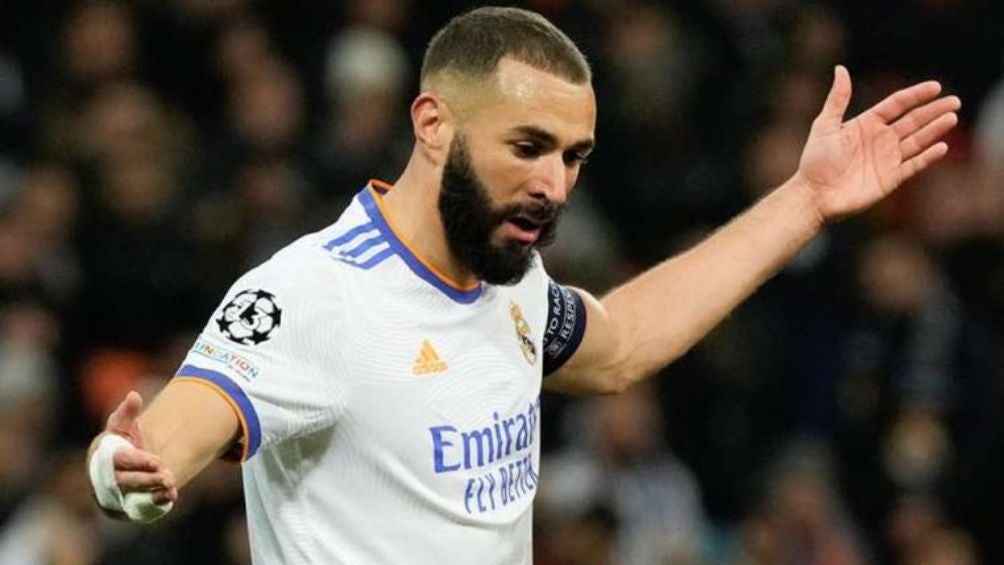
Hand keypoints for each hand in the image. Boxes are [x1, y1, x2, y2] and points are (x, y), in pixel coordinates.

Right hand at [103, 391, 177, 504]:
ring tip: (171, 484)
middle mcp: (105, 480)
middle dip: (146, 479)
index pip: (116, 461)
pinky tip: (171, 496)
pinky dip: (157, 503)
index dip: (136, 461)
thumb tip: (134, 396)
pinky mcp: (128, 508)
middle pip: (125, 482)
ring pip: (134, 496)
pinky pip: (141, 509)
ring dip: (153, 491)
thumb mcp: (123, 426)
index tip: (155, 460)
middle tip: (167, 475)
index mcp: (101, 458)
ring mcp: (116, 496)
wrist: (129, 466)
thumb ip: (127, 412)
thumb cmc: (122, 443)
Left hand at [796, 65, 960, 221]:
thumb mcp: (824, 125)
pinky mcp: (890, 178)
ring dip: (935, 129)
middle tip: (954, 101)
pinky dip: (928, 157)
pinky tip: (941, 146)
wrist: (813, 195)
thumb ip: (837, 99)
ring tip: (951, 118)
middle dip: (933, 111)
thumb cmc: (815, 160)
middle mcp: (880, 139)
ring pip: (917, 140)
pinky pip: (913, 165)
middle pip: (913, 121)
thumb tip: (840, 69)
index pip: (897, 105)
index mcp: (866, 124)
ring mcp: (887, 159)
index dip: (915, 95)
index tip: (935, 87)